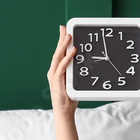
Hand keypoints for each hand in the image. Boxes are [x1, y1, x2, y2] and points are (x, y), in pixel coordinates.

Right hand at [47, 25, 80, 139]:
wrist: (64, 111)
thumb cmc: (70, 97)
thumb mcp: (75, 81)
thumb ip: (77, 71)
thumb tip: (86, 62)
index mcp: (58, 70)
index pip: (60, 52)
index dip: (62, 41)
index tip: (64, 30)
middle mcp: (53, 71)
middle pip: (57, 51)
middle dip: (61, 39)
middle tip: (65, 28)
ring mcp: (53, 75)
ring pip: (58, 57)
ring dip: (63, 46)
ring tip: (69, 36)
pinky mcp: (56, 80)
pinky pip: (62, 67)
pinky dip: (67, 59)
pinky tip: (72, 52)